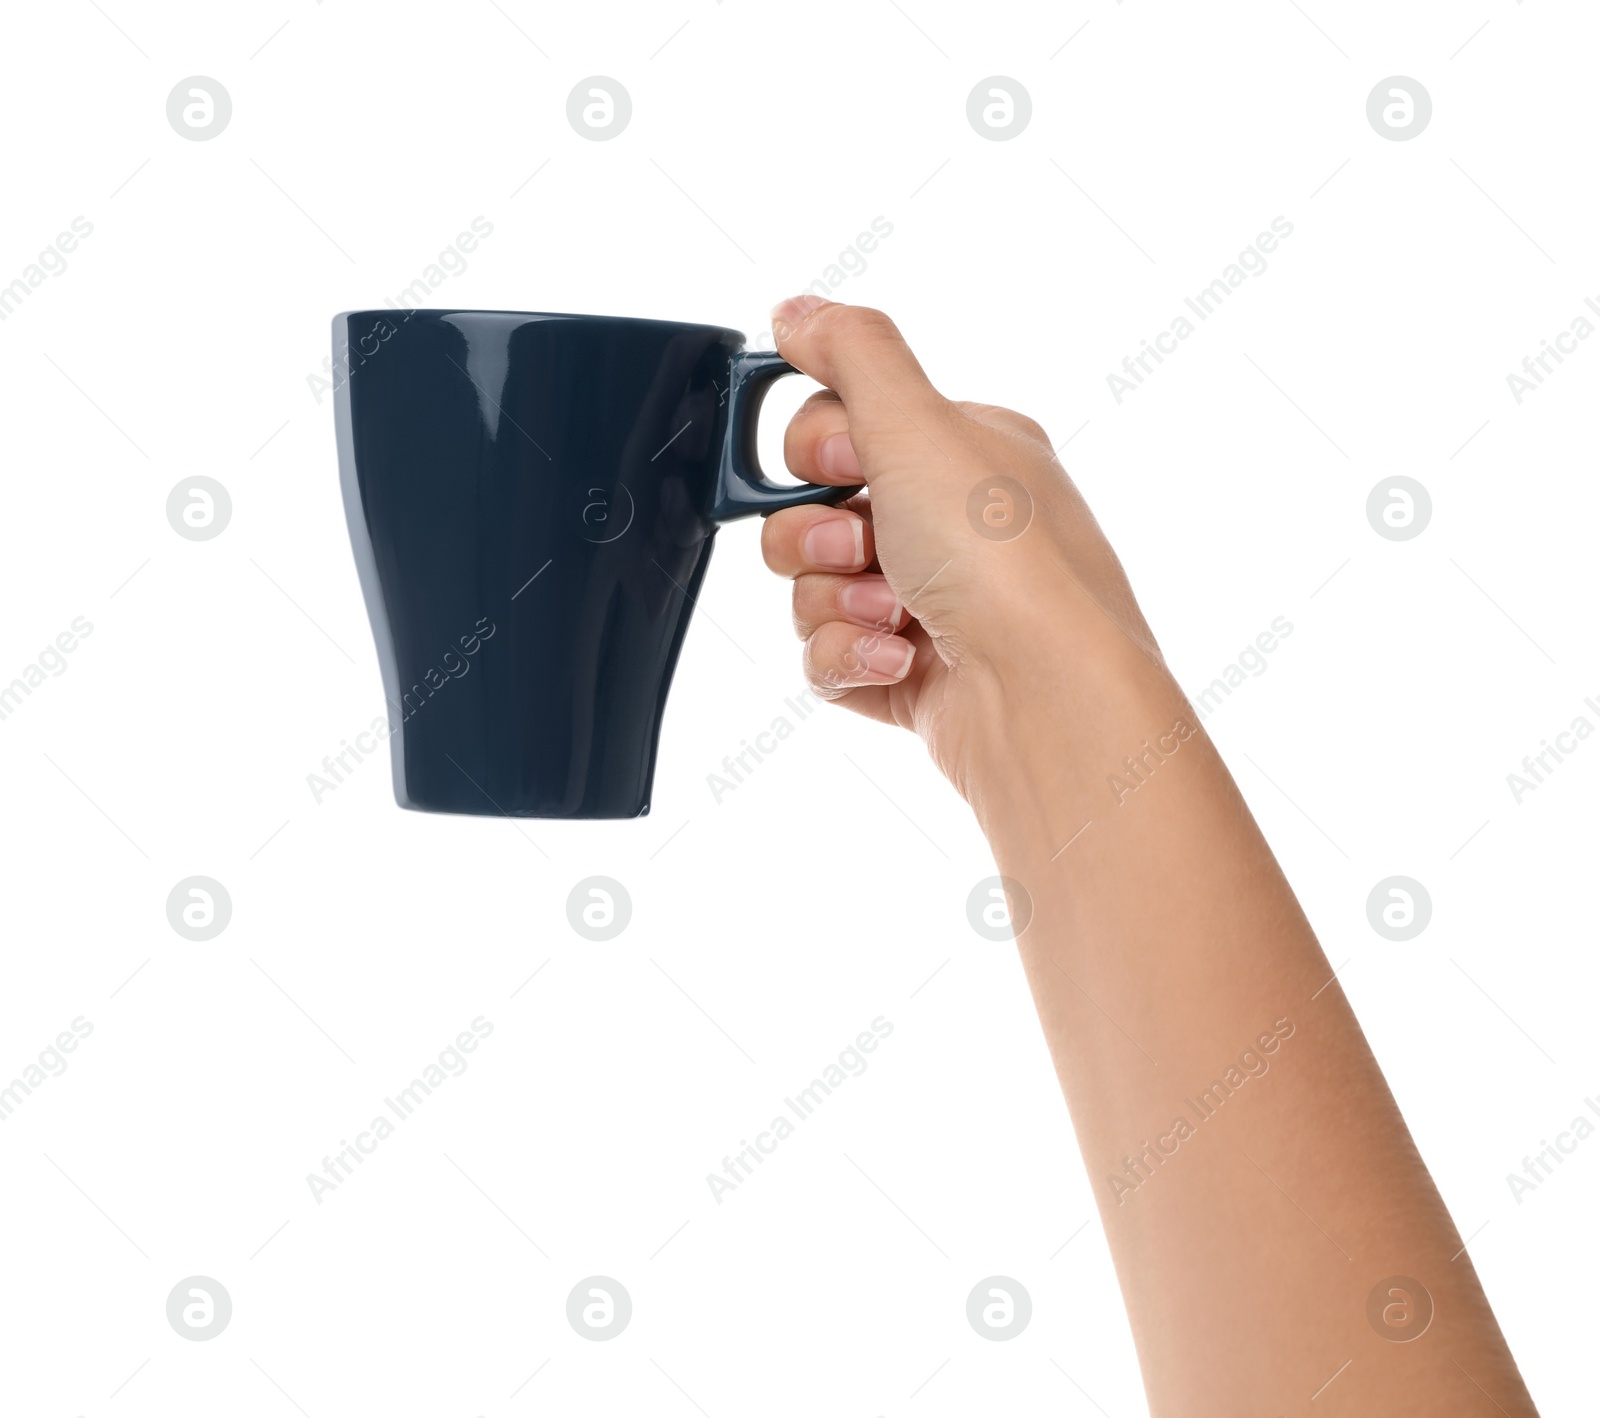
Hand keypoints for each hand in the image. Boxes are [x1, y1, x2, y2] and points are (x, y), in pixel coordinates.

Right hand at [760, 296, 1169, 802]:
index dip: (816, 448)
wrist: (1045, 698)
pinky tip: (896, 662)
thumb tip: (798, 311)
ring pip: (813, 590)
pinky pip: (830, 658)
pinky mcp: (913, 677)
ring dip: (834, 603)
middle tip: (863, 547)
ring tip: (894, 616)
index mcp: (962, 451)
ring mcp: (933, 604)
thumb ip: (850, 352)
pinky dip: (849, 660)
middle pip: (812, 512)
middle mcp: (950, 525)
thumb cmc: (1002, 560)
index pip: (840, 424)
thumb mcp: (918, 422)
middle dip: (816, 535)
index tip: (842, 465)